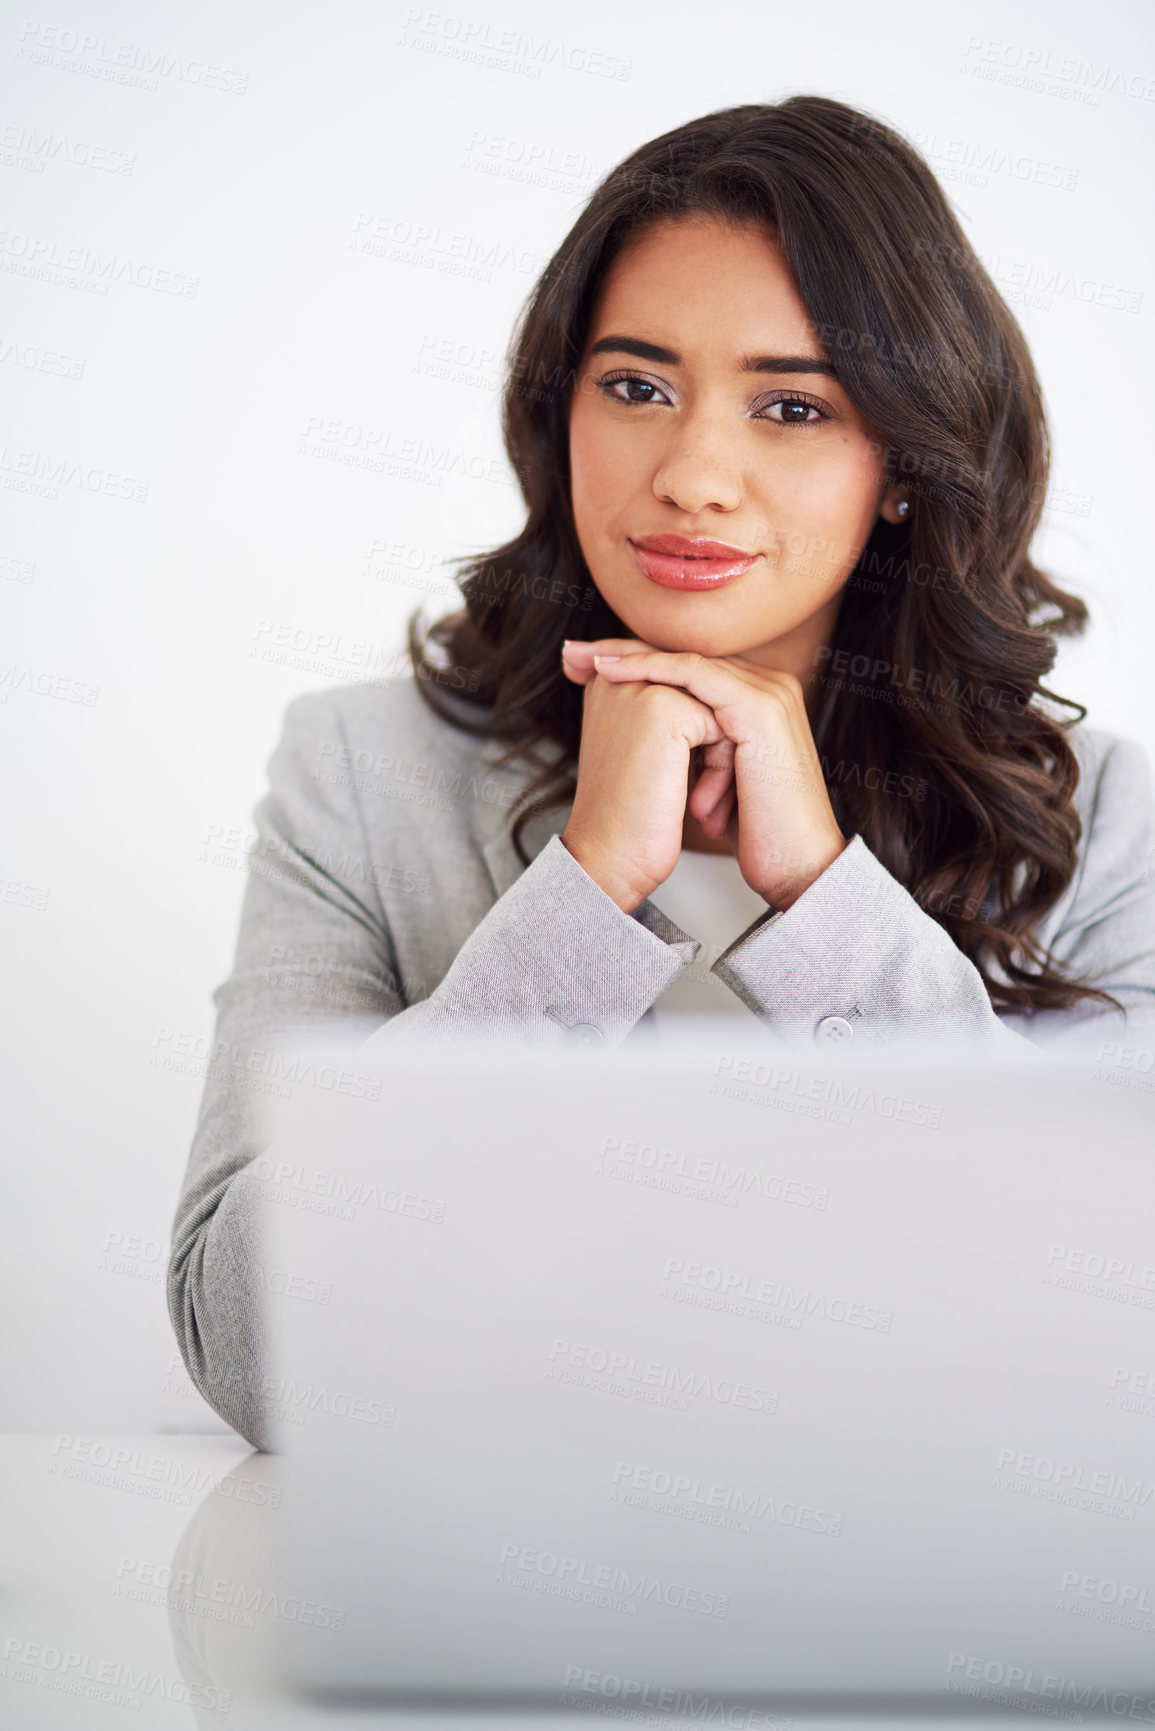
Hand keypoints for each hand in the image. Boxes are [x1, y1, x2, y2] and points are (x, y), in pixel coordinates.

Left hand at [563, 640, 847, 910]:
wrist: (796, 866)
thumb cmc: (756, 831)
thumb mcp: (718, 777)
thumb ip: (696, 744)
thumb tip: (649, 737)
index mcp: (760, 700)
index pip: (690, 669)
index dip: (637, 663)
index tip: (584, 667)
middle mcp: (770, 687)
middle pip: (685, 657)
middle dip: (625, 650)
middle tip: (573, 653)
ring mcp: (768, 693)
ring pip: (685, 661)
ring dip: (630, 657)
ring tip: (584, 661)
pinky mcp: (759, 708)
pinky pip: (693, 675)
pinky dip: (649, 670)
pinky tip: (610, 671)